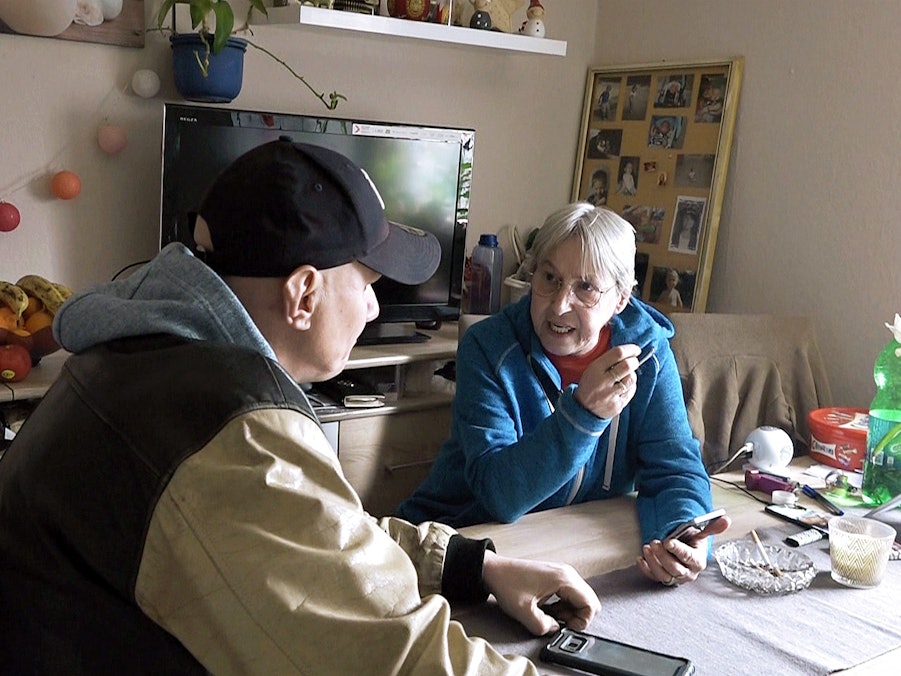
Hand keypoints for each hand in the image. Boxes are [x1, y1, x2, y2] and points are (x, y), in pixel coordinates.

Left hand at [481, 552, 600, 635]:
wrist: (494, 570)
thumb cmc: (507, 585)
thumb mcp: (524, 612)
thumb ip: (543, 627)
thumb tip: (556, 629)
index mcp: (563, 579)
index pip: (590, 604)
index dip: (582, 621)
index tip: (565, 626)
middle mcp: (567, 573)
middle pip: (589, 600)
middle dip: (578, 616)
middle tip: (558, 621)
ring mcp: (562, 572)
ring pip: (581, 597)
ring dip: (571, 611)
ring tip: (551, 614)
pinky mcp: (556, 575)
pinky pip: (571, 593)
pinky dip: (565, 604)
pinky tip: (549, 608)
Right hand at [574, 344, 641, 418]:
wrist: (583, 409)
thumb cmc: (590, 385)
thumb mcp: (592, 369)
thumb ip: (608, 360)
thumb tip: (629, 353)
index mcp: (595, 369)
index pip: (617, 354)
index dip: (630, 349)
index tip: (636, 350)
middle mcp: (602, 382)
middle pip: (627, 365)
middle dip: (634, 362)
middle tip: (633, 362)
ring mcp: (610, 395)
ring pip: (631, 379)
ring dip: (632, 375)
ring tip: (625, 377)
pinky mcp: (617, 405)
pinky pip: (631, 391)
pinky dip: (630, 387)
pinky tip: (623, 387)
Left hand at [636, 515, 731, 585]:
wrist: (685, 551)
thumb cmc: (692, 543)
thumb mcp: (701, 534)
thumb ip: (712, 528)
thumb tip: (727, 520)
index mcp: (698, 562)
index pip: (688, 558)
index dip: (678, 550)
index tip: (667, 542)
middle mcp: (688, 573)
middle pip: (674, 569)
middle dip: (663, 556)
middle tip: (654, 542)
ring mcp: (675, 578)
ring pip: (663, 575)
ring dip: (653, 562)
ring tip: (646, 548)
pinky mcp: (664, 579)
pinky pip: (654, 578)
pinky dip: (646, 569)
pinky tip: (640, 558)